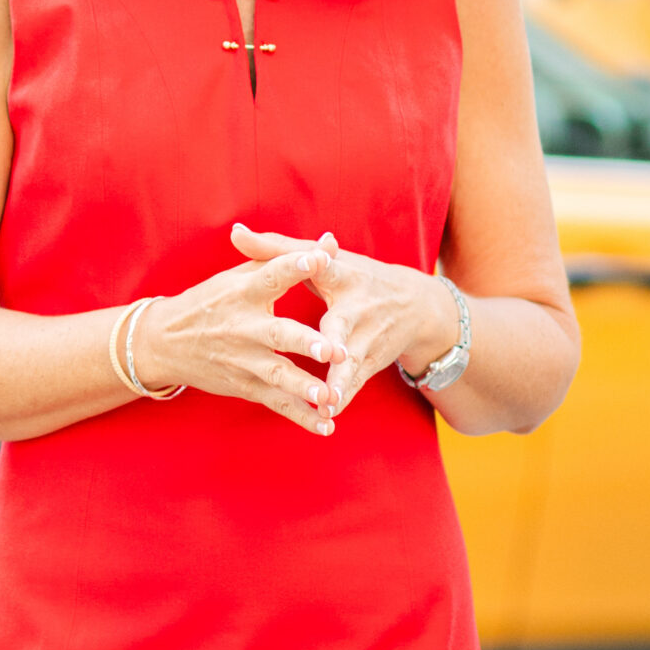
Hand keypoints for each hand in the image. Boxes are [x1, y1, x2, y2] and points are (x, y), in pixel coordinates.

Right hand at [129, 234, 339, 434]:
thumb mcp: (242, 274)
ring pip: (277, 375)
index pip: (272, 275)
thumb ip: (287, 258)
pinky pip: (276, 403)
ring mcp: (244, 360)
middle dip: (305, 343)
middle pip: (277, 334)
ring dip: (304, 387)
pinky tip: (325, 426)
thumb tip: (332, 240)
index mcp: (244, 292)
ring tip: (329, 396)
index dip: (295, 265)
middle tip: (334, 350)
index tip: (320, 258)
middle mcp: (243, 327)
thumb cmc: (213, 300)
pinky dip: (300, 417)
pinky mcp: (245, 386)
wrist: (164, 341)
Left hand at [229, 226, 460, 416]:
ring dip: (340, 382)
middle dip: (336, 341)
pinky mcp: (370, 363)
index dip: (320, 261)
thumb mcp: (324, 261)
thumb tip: (235, 234)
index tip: (316, 259)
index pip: (329, 266)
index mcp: (342, 277)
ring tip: (325, 400)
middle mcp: (358, 310)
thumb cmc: (355, 278)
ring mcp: (366, 340)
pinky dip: (342, 398)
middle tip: (328, 352)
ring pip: (351, 363)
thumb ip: (276, 249)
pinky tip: (326, 415)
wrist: (414, 306)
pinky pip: (354, 384)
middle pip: (343, 325)